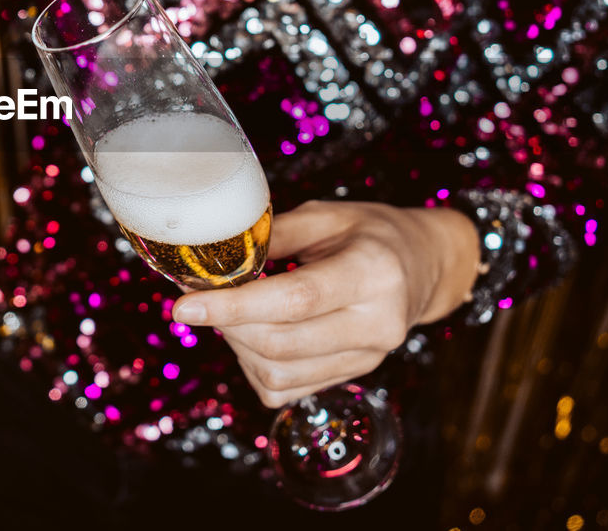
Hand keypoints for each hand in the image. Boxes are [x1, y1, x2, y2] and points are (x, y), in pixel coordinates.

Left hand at [171, 201, 478, 406]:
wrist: (424, 266)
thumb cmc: (371, 233)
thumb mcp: (327, 215)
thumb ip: (274, 235)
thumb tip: (214, 254)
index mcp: (373, 272)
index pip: (294, 300)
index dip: (234, 306)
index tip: (183, 306)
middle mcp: (377, 324)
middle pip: (279, 343)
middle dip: (227, 324)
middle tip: (205, 298)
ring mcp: (369, 358)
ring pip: (278, 374)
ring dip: (238, 346)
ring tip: (234, 313)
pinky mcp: (355, 377)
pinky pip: (286, 391)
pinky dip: (256, 366)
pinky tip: (256, 335)